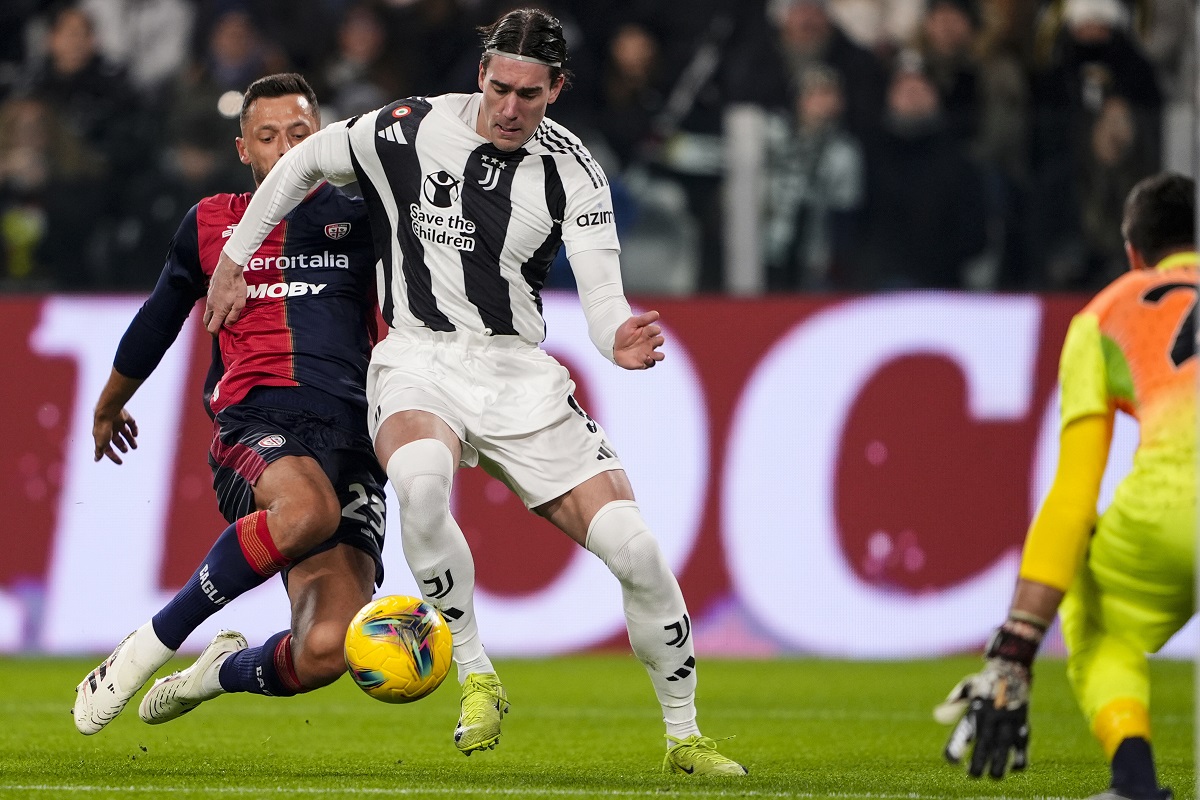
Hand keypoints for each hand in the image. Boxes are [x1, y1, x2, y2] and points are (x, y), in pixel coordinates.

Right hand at [93, 407, 137, 463]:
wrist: (108, 411)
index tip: (120, 462)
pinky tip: (136, 434)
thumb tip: (96, 460)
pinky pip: (131, 423)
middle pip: (117, 439)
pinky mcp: (124, 416)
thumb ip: (99, 451)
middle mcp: (109, 429)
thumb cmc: (103, 428)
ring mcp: (117, 422)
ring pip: (125, 432)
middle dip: (122, 446)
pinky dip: (134, 429)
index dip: (113, 455)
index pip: (107, 448)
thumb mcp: (101, 442)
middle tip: (126, 450)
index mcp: (102, 436)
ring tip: (135, 447)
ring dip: (130, 439)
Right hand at [204, 252, 246, 333]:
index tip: (220, 336)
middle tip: (219, 329)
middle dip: (211, 327)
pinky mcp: (209, 293)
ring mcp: (209, 299)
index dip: (215, 334)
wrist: (228, 270)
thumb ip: (233, 316)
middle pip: (206, 322)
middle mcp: (211, 306)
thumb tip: (228, 325)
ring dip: (212, 318)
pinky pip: (209, 304)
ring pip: (207, 313)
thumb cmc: (235, 286)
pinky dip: (212, 309)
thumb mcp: (240, 303)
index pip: (211, 328)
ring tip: (221, 318)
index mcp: (218, 311)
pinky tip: (220, 306)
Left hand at [613, 310, 664, 369]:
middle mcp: (650, 343)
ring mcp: (647, 353)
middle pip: (660, 341)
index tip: (648, 330)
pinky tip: (646, 358)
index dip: (655, 330)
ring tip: (653, 354)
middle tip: (653, 341)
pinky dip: (650, 362)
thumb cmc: (624, 333)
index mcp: (648, 332)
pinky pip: (651, 364)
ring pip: (660, 356)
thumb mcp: (632, 323)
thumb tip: (657, 313)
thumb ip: (644, 318)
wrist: (613, 346)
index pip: (657, 330)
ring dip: (659, 355)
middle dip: (659, 340)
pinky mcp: (643, 362)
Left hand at [935, 624, 1038, 778]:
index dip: (958, 746)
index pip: (964, 730)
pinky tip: (1016, 768)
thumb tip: (939, 716)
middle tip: (972, 776)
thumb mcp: (966, 687)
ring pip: (1004, 744)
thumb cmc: (984, 681)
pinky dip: (1021, 755)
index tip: (951, 761)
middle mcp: (992, 713)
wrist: (1011, 668)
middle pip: (985, 742)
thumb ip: (954, 703)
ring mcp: (1009, 717)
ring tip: (994, 777)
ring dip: (1000, 762)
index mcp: (975, 707)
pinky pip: (1022, 740)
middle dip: (978, 760)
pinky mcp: (1023, 719)